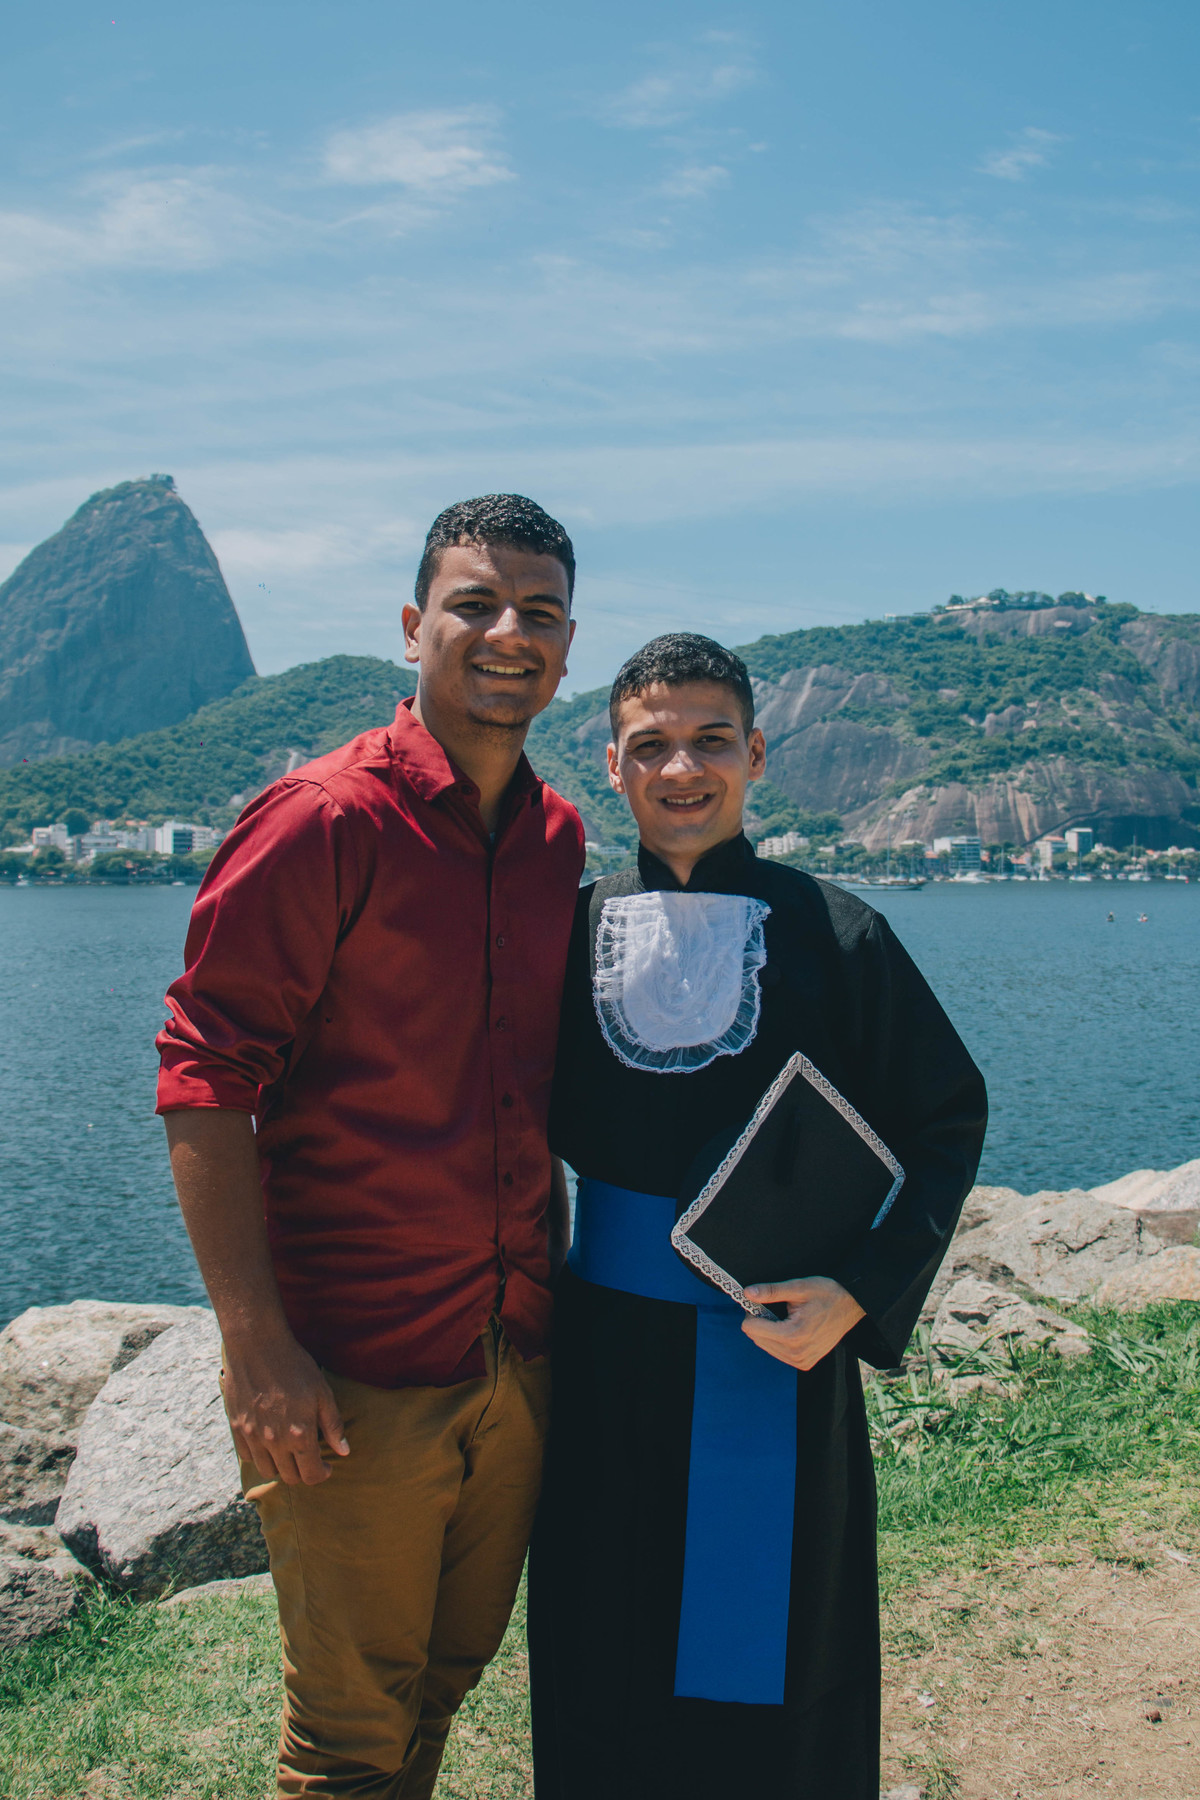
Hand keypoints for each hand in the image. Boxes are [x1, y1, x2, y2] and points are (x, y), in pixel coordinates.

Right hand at [221, 1329, 349, 1485]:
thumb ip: (333, 1425)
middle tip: (309, 1458)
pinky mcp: (236, 1427)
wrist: (257, 1345)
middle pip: (289, 1477)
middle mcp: (274, 1442)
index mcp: (299, 1435)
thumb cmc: (295, 1366)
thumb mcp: (322, 1392)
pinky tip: (268, 1442)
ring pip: (267, 1470)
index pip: (310, 1475)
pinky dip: (259, 1456)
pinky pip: (246, 1456)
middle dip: (303, 1472)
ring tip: (289, 1452)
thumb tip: (343, 1451)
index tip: (326, 1467)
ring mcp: (252, 1436)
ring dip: (280, 1467)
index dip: (321, 1475)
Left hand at [740, 1277, 865, 1370]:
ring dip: (768, 1331)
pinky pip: (778, 1353)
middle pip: (756, 1339)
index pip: (751, 1329)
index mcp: (793, 1335)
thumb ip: (771, 1291)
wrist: (851, 1306)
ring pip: (765, 1346)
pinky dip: (777, 1340)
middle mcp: (796, 1353)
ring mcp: (801, 1361)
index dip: (753, 1312)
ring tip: (787, 1318)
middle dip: (760, 1322)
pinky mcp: (805, 1364)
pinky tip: (791, 1328)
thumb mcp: (799, 1287)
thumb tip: (747, 1293)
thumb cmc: (827, 1294)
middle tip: (776, 1308)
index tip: (762, 1302)